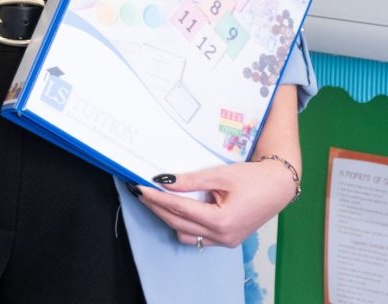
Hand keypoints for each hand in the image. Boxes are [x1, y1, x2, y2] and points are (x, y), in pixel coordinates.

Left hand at [131, 159, 298, 247]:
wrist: (278, 187)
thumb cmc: (253, 178)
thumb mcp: (219, 175)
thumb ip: (190, 181)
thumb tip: (163, 181)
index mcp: (221, 221)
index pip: (179, 209)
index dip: (156, 198)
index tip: (139, 187)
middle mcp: (222, 236)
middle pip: (178, 223)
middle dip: (156, 208)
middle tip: (138, 192)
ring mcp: (225, 241)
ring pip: (186, 233)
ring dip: (168, 217)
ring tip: (154, 199)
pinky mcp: (227, 239)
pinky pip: (198, 236)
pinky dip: (183, 224)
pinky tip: (175, 209)